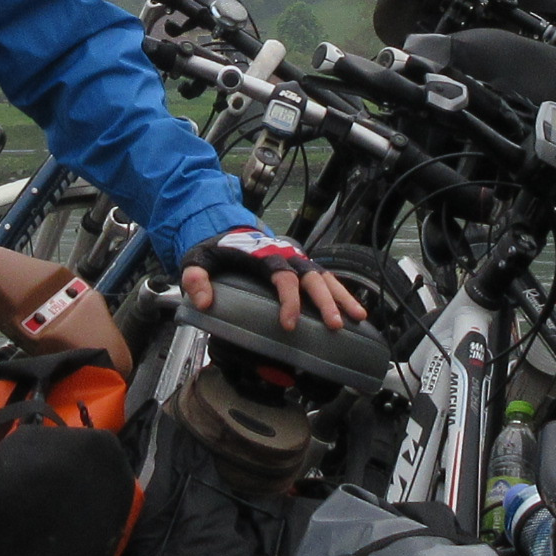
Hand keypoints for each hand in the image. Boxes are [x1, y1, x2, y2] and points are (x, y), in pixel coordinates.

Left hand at [179, 227, 364, 331]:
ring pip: (325, 277)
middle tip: (336, 325)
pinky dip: (341, 293)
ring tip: (358, 318)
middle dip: (326, 301)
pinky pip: (326, 279)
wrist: (226, 230)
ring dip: (342, 297)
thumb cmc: (215, 249)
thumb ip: (196, 277)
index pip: (282, 277)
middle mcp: (286, 255)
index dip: (288, 300)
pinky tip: (354, 312)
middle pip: (311, 277)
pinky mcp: (302, 266)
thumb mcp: (197, 259)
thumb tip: (204, 301)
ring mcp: (297, 260)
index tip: (288, 324)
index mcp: (263, 254)